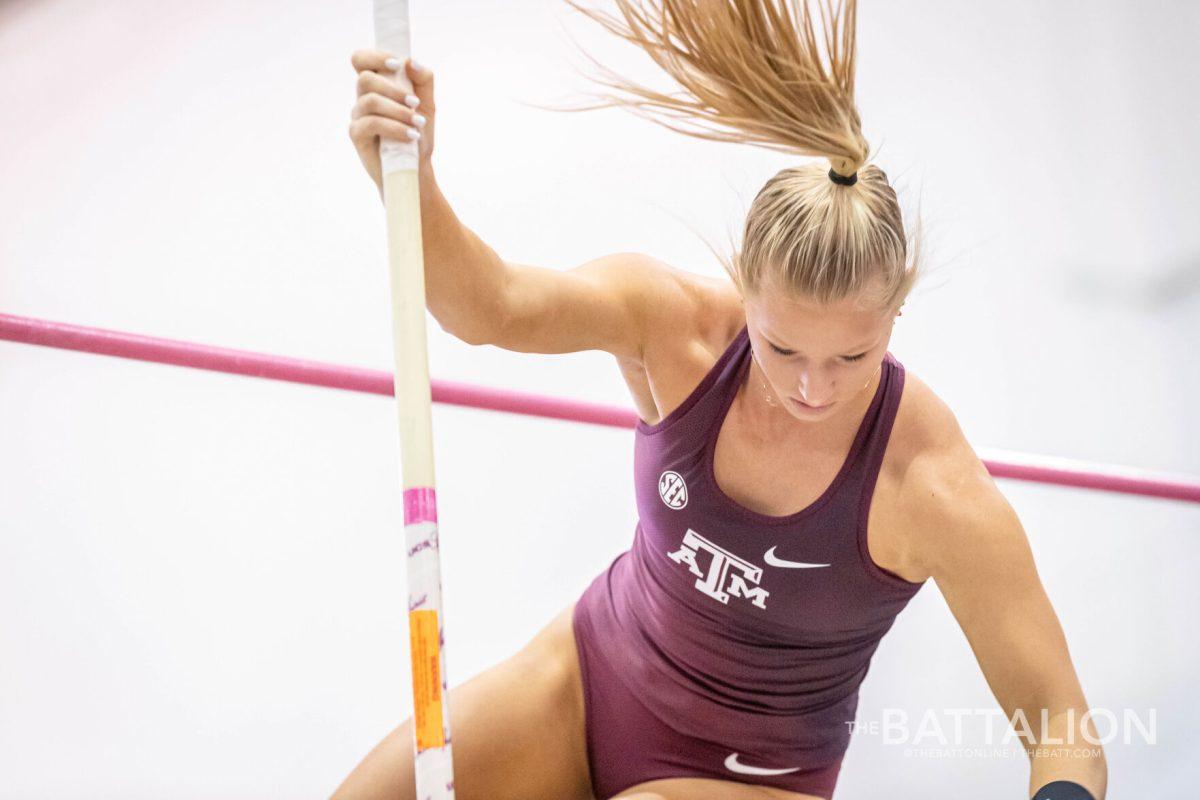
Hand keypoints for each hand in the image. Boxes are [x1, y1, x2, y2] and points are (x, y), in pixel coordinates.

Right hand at [348, 50, 435, 191]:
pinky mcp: (357, 135)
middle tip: (415, 103)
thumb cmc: (418, 134)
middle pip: (365, 78)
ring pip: (370, 101)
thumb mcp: (428, 105)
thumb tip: (410, 61)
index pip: (361, 60)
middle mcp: (363, 98)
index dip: (375, 56)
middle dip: (393, 89)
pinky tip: (410, 135)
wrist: (416, 168)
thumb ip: (423, 81)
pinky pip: (370, 123)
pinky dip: (394, 127)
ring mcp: (358, 116)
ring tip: (418, 123)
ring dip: (398, 110)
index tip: (398, 64)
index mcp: (377, 86)